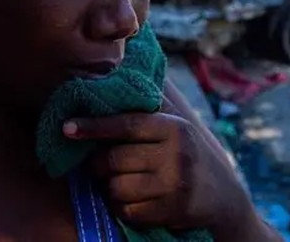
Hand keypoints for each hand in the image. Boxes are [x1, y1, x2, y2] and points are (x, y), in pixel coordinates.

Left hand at [63, 105, 276, 240]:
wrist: (222, 195)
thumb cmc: (188, 153)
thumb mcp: (176, 125)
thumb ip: (148, 105)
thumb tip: (108, 78)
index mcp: (174, 127)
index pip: (126, 124)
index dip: (94, 126)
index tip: (67, 128)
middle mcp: (176, 153)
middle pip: (113, 160)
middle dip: (98, 165)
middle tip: (100, 164)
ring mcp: (174, 184)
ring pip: (116, 188)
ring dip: (111, 188)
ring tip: (122, 182)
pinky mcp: (171, 211)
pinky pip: (126, 211)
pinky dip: (122, 207)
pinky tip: (134, 199)